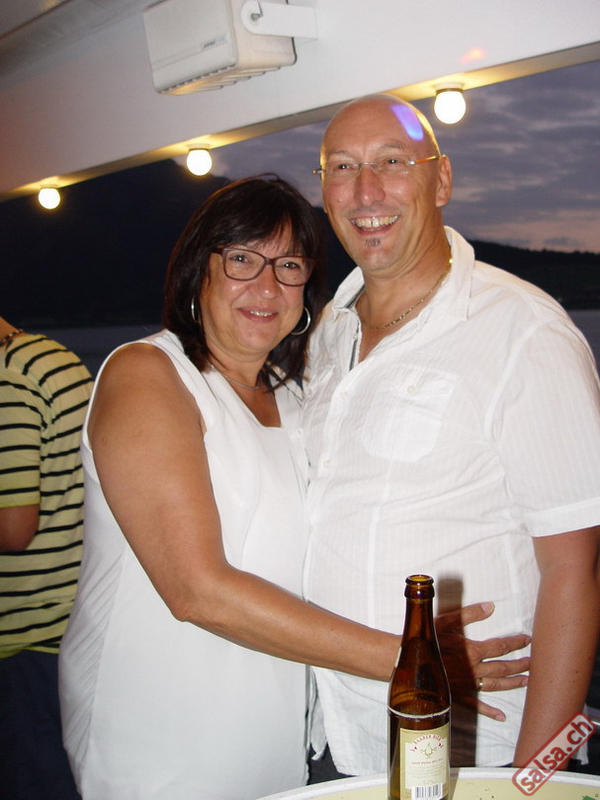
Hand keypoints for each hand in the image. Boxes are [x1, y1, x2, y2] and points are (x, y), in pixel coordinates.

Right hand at [435, 601, 529, 720]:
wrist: (407, 661)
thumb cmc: (426, 638)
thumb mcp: (447, 620)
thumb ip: (470, 614)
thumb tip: (491, 606)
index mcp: (473, 650)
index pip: (500, 646)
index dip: (515, 643)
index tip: (527, 640)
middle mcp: (474, 669)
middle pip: (502, 667)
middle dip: (519, 665)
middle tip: (532, 663)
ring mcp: (467, 684)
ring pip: (495, 685)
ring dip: (512, 684)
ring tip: (526, 682)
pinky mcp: (458, 696)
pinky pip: (477, 705)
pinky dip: (489, 712)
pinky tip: (501, 716)